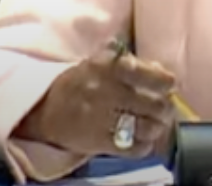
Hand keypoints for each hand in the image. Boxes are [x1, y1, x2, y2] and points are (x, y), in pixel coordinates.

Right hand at [18, 49, 177, 156]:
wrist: (42, 109)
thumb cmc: (79, 83)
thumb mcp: (101, 64)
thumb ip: (132, 64)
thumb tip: (161, 71)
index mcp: (108, 67)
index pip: (148, 74)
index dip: (165, 81)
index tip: (169, 85)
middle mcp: (106, 91)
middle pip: (154, 104)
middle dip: (165, 108)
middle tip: (165, 109)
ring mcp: (101, 118)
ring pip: (147, 127)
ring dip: (157, 127)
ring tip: (156, 125)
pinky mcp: (97, 142)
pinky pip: (133, 147)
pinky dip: (145, 145)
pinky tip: (143, 140)